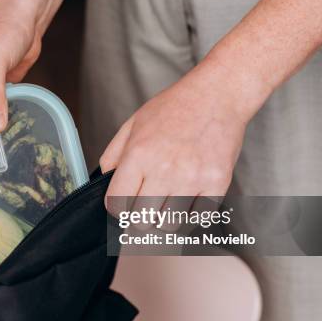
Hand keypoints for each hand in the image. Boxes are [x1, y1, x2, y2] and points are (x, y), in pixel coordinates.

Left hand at [100, 62, 259, 209]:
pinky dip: (190, 215)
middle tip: (145, 205)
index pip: (116, 203)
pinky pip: (197, 219)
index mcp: (139, 154)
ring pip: (168, 225)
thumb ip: (113, 156)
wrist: (217, 95)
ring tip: (168, 200)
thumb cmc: (174, 108)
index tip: (122, 204)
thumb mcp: (133, 125)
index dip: (116, 208)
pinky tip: (188, 198)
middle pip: (141, 220)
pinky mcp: (217, 184)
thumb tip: (104, 184)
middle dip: (139, 216)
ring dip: (165, 217)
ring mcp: (192, 179)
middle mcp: (164, 169)